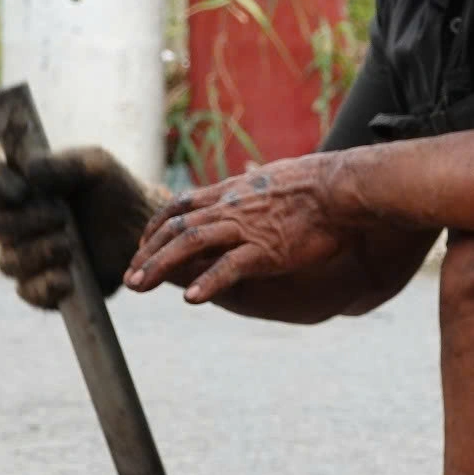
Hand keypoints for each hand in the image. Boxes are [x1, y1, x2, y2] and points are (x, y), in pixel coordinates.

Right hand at [0, 147, 161, 308]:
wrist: (143, 232)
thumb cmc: (116, 192)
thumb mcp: (96, 168)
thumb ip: (62, 166)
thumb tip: (28, 171)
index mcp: (23, 187)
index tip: (21, 191)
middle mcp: (18, 222)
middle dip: (24, 223)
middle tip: (61, 218)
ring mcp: (28, 257)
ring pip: (8, 262)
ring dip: (37, 253)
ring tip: (70, 246)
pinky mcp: (45, 288)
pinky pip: (27, 292)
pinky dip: (44, 285)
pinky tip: (66, 278)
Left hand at [126, 155, 354, 303]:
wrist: (344, 189)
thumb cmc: (318, 185)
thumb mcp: (276, 177)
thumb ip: (254, 183)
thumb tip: (246, 175)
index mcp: (232, 192)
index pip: (180, 206)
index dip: (156, 227)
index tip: (143, 245)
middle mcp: (231, 208)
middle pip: (176, 227)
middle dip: (148, 252)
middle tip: (129, 279)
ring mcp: (246, 228)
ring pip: (190, 243)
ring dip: (160, 265)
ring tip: (138, 285)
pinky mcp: (267, 249)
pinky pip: (230, 267)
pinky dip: (208, 282)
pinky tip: (191, 300)